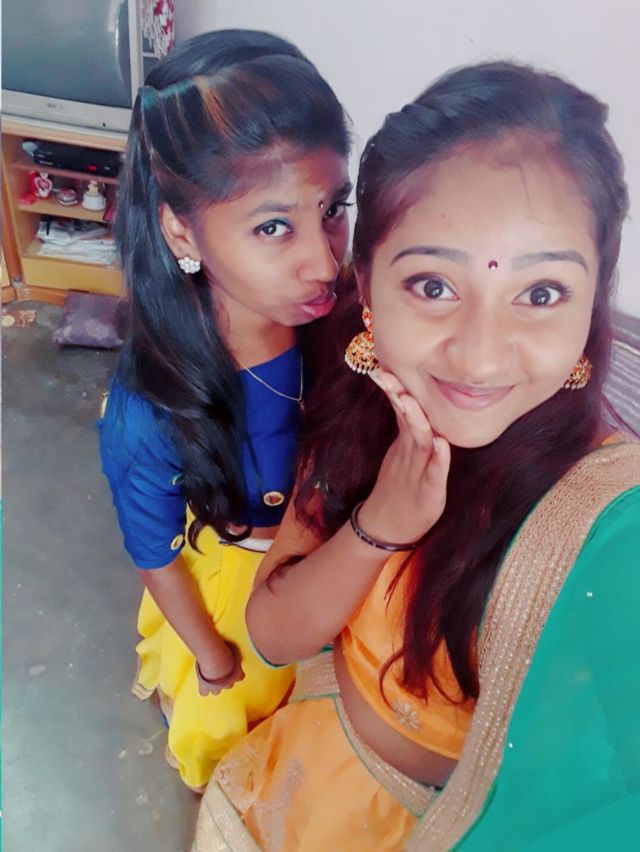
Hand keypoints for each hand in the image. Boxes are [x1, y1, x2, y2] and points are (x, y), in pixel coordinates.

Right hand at [196, 642, 244, 695]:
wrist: (215, 659)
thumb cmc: (225, 652)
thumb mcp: (233, 651)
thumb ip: (233, 654)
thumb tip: (231, 648)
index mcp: (238, 675)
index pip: (241, 677)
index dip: (236, 674)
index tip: (232, 669)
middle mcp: (229, 683)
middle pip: (229, 686)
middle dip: (225, 681)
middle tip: (220, 672)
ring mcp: (217, 687)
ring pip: (217, 691)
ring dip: (214, 686)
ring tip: (211, 678)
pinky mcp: (206, 688)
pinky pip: (204, 693)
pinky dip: (203, 689)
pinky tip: (202, 684)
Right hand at [358, 369, 450, 544]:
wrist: (385, 528)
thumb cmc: (397, 489)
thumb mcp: (400, 455)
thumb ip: (408, 428)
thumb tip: (410, 397)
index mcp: (405, 443)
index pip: (400, 410)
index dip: (395, 387)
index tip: (384, 365)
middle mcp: (410, 454)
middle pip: (405, 421)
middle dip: (398, 396)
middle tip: (387, 375)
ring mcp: (417, 473)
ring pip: (418, 443)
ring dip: (416, 421)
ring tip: (410, 401)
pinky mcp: (428, 494)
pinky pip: (434, 475)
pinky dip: (438, 460)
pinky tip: (442, 445)